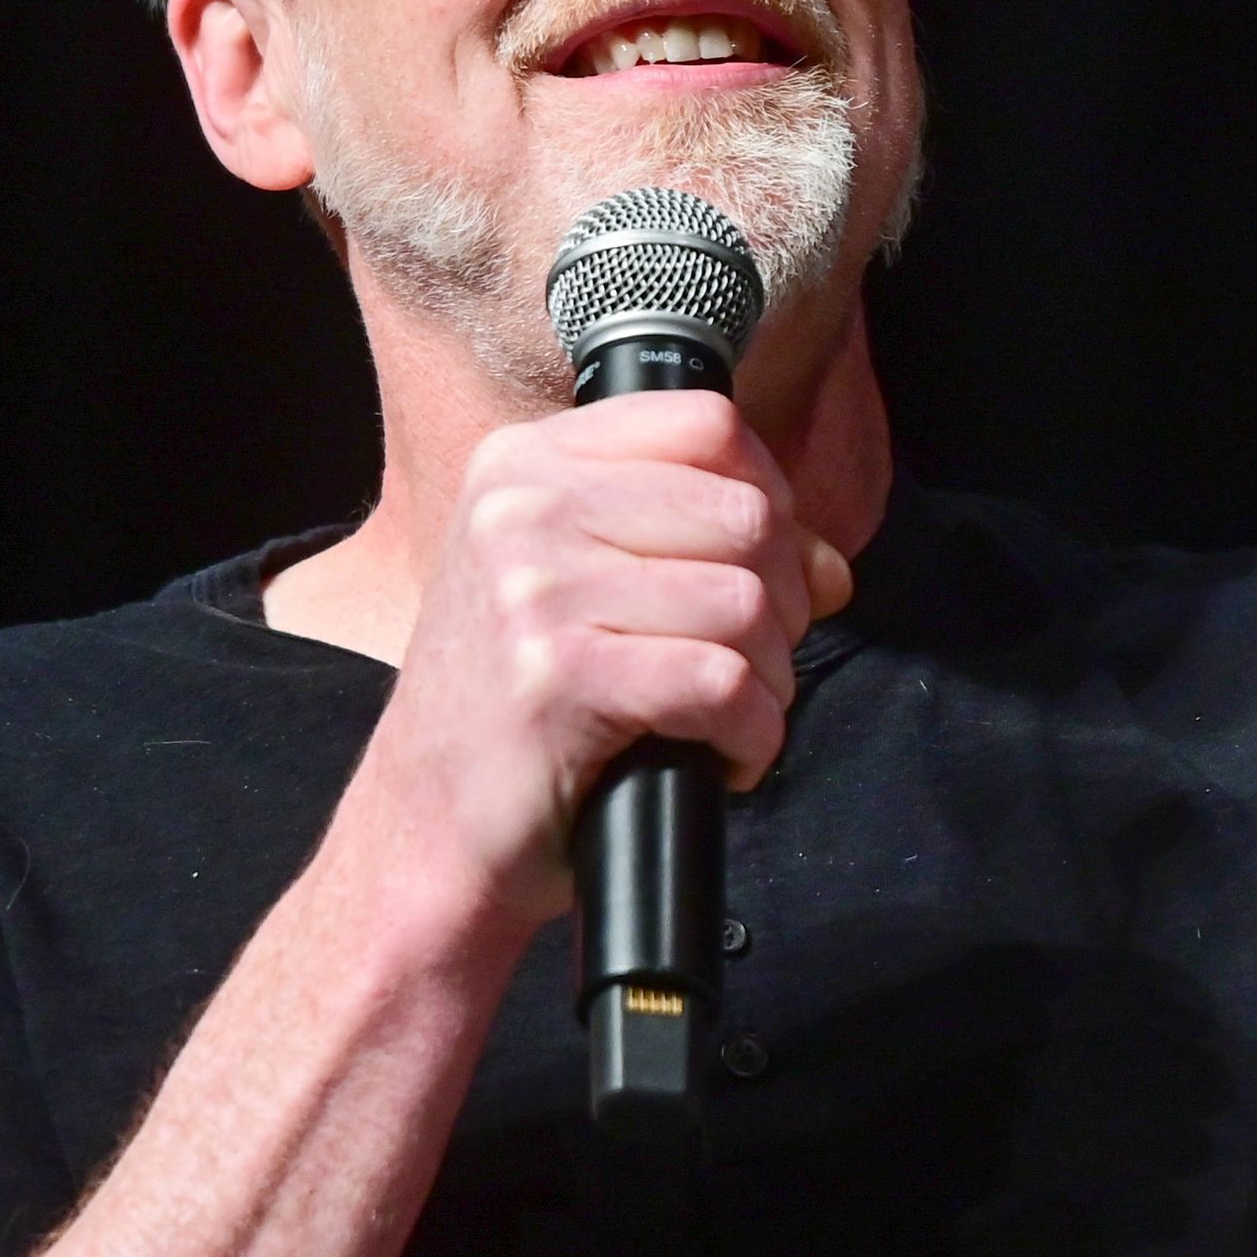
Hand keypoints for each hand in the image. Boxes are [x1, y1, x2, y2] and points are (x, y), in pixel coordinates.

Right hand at [349, 394, 852, 921]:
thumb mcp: (586, 591)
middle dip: (782, 606)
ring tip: (723, 720)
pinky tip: (717, 759)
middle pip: (746, 515)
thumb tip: (829, 566)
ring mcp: (534, 588)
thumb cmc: (516, 712)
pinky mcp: (557, 675)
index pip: (709, 425)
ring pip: (747, 603)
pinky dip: (750, 736)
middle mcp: (522, 508)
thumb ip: (701, 547)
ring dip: (768, 682)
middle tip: (744, 667)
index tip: (760, 570)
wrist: (427, 830)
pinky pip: (722, 683)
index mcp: (526, 463)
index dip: (770, 499)